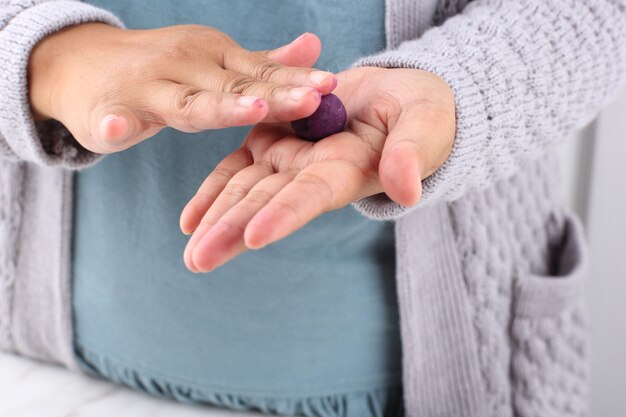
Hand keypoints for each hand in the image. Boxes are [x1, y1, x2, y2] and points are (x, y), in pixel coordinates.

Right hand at [28, 23, 336, 153]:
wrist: (86, 65)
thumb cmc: (166, 72)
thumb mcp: (217, 65)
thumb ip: (263, 64)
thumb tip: (314, 47)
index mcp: (214, 60)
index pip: (262, 72)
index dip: (297, 80)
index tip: (333, 85)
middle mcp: (186, 67)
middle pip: (236, 88)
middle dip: (276, 96)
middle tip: (313, 101)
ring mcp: (147, 88)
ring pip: (187, 104)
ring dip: (218, 106)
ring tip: (252, 110)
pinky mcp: (110, 110)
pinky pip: (112, 119)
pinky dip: (114, 123)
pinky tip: (115, 127)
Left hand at [180, 66, 454, 271]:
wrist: (397, 97)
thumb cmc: (423, 112)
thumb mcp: (425, 123)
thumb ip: (413, 152)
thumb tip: (406, 189)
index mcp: (346, 170)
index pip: (311, 195)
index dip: (285, 214)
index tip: (255, 236)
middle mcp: (312, 173)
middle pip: (267, 203)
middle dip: (232, 231)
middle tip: (198, 261)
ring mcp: (290, 159)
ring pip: (244, 190)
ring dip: (214, 219)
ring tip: (189, 251)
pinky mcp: (273, 140)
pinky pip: (237, 167)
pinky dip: (213, 190)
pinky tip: (188, 220)